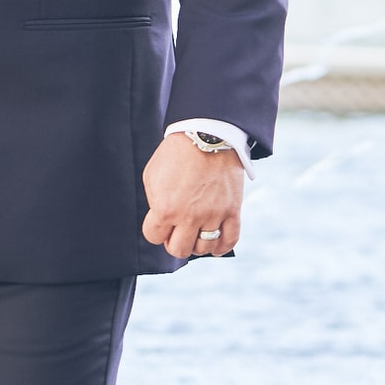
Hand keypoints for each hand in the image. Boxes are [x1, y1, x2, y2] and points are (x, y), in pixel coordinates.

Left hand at [141, 132, 242, 257]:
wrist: (207, 135)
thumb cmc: (176, 154)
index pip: (154, 237)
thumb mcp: (152, 175)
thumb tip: (161, 221)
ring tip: (195, 232)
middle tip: (177, 230)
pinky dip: (221, 247)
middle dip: (174, 242)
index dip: (155, 230)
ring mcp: (213, 215)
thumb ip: (154, 202)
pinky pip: (229, 240)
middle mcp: (189, 216)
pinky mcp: (232, 210)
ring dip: (197, 243)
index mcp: (165, 208)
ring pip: (204, 248)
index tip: (160, 222)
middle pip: (179, 250)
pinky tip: (215, 245)